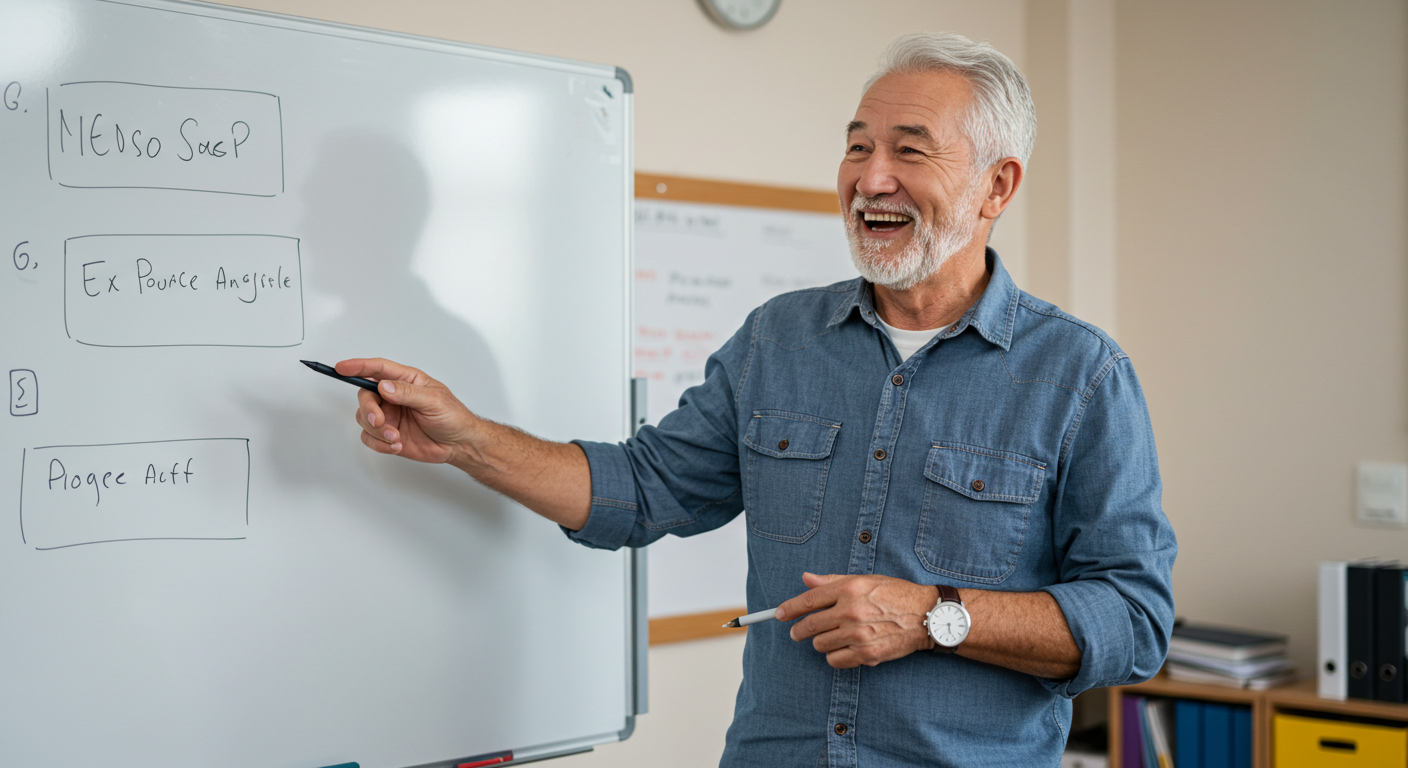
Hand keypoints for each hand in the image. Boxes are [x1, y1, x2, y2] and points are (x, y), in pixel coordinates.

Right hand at [338, 357, 476, 464]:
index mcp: (406, 380)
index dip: (358, 366)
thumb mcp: (434, 401)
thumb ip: (407, 393)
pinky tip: (396, 445)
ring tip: (396, 437)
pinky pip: (369, 437)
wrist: (458, 445)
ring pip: (364, 418)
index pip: (378, 369)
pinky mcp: (387, 434)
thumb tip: (384, 387)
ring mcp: (389, 415)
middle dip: (369, 409)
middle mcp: (394, 396)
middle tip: (380, 421)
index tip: (341, 368)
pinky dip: (379, 443)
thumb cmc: (452, 417)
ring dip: (377, 430)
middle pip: (365, 395)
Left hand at [777, 572, 937, 668]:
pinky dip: (835, 657)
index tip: (779, 615)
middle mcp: (850, 610)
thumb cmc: (895, 595)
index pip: (809, 599)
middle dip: (799, 631)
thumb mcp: (865, 580)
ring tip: (833, 638)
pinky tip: (843, 649)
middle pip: (809, 626)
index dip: (789, 608)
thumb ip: (833, 580)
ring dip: (822, 643)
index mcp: (848, 588)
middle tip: (798, 633)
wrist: (925, 616)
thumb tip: (806, 578)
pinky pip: (835, 660)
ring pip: (820, 645)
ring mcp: (858, 634)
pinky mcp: (867, 654)